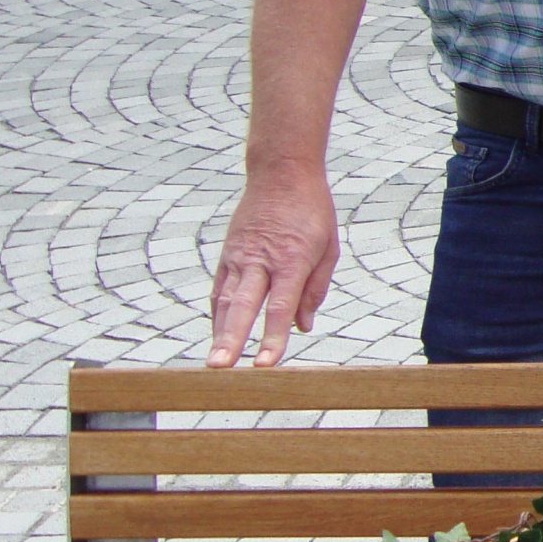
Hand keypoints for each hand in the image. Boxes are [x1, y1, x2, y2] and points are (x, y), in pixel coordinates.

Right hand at [206, 167, 339, 366]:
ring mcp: (239, 256)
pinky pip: (219, 289)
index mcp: (291, 260)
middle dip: (231, 340)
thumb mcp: (328, 248)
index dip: (272, 338)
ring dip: (219, 332)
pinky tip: (218, 335)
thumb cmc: (312, 212)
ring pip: (224, 299)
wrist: (281, 172)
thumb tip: (302, 327)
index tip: (265, 365)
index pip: (280, 307)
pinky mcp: (227, 253)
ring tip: (214, 363)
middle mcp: (260, 260)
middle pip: (243, 306)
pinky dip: (217, 314)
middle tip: (220, 369)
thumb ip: (314, 289)